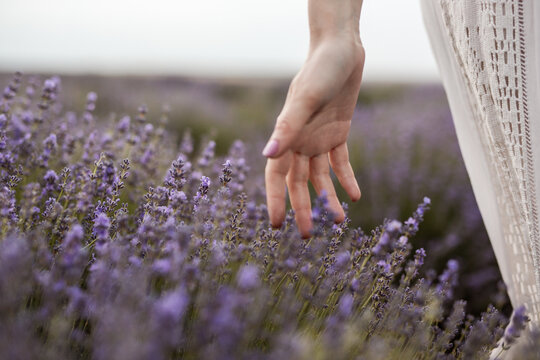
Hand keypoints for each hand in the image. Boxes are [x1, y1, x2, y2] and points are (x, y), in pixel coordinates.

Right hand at [263, 34, 364, 237]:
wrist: (342, 50)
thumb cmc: (320, 70)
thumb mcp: (305, 99)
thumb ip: (287, 127)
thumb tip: (267, 156)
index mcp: (287, 136)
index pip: (276, 176)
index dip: (275, 201)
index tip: (277, 226)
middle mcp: (300, 141)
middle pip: (299, 183)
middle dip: (302, 209)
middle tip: (306, 236)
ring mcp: (319, 138)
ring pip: (321, 177)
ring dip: (328, 198)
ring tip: (339, 221)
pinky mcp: (337, 132)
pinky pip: (340, 162)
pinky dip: (346, 178)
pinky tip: (355, 195)